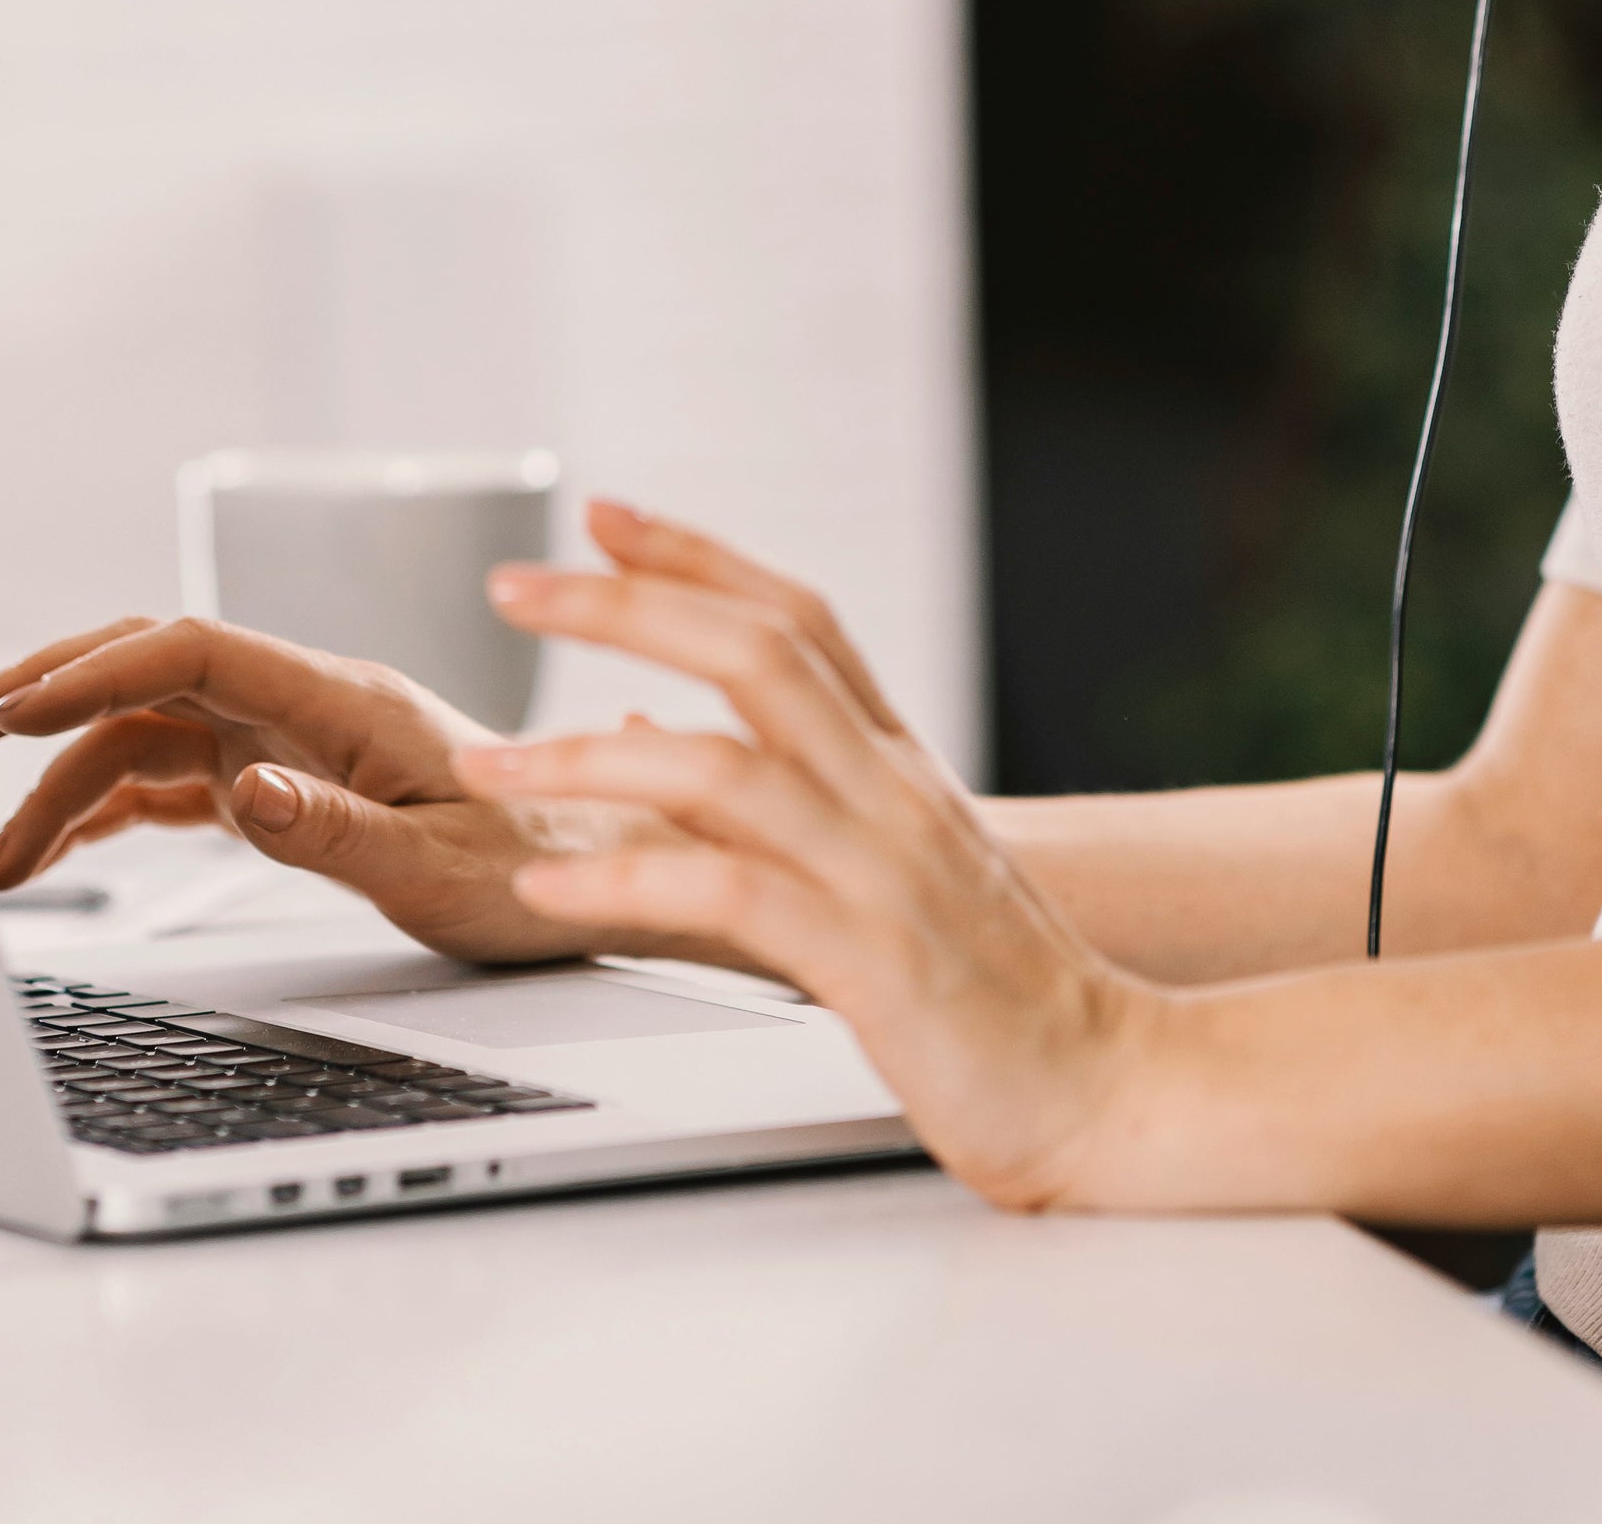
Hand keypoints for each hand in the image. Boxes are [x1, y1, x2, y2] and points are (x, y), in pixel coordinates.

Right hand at [0, 614, 681, 962]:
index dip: (96, 670)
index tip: (13, 712)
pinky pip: (180, 776)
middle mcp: (311, 702)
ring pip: (154, 730)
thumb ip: (338, 830)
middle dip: (50, 687)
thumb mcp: (443, 866)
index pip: (197, 650)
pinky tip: (63, 847)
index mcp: (348, 698)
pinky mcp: (291, 779)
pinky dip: (112, 806)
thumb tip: (240, 790)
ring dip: (68, 777)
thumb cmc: (540, 865)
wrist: (601, 864)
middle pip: (155, 666)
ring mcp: (294, 737)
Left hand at [454, 502, 1163, 1208]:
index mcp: (893, 761)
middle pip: (754, 652)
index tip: (601, 515)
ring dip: (589, 755)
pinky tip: (553, 883)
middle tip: (513, 587)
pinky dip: (631, 879)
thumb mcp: (886, 860)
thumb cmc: (990, 982)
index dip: (696, 555)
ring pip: (723, 768)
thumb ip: (775, 784)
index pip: (795, 616)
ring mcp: (883, 871)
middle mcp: (888, 793)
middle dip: (624, 605)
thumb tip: (642, 717)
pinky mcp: (872, 963)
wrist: (1109, 1085)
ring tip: (493, 763)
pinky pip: (731, 897)